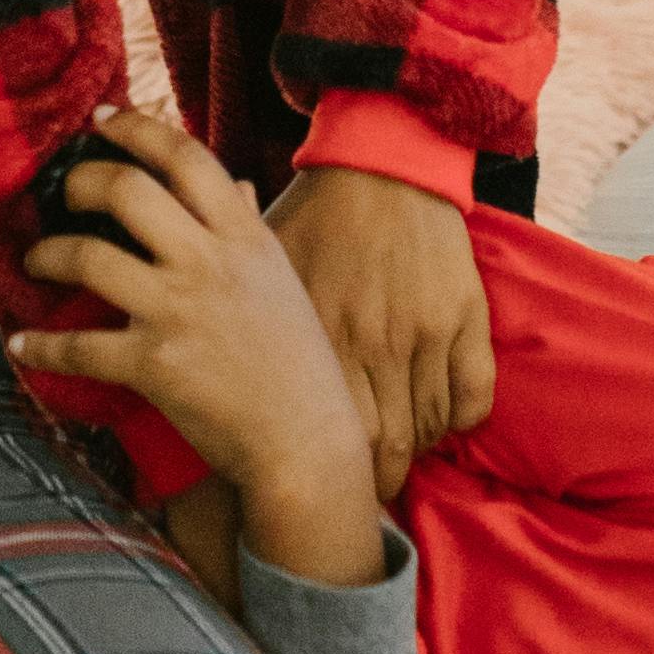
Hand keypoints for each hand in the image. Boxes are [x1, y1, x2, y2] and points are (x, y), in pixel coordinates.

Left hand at [9, 106, 386, 593]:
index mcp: (244, 236)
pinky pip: (78, 347)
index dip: (135, 128)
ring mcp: (178, 312)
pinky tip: (22, 344)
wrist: (306, 442)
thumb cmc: (298, 363)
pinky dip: (41, 346)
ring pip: (88, 257)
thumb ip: (248, 229)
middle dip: (80, 182)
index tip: (100, 120)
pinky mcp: (153, 365)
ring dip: (47, 254)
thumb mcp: (281, 280)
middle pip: (125, 190)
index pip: (185, 156)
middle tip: (62, 193)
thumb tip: (231, 184)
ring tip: (35, 260)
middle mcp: (209, 263)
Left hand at [266, 165, 494, 486]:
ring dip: (416, 454)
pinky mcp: (463, 316)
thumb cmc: (316, 212)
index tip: (324, 486)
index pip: (330, 432)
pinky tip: (443, 424)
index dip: (332, 471)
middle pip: (386, 445)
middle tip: (365, 494)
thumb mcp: (264, 260)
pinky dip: (460, 421)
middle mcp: (372, 340)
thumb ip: (236, 310)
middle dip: (377, 482)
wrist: (385, 159)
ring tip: (400, 462)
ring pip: (427, 427)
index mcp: (317, 331)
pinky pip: (473, 395)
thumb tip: (180, 334)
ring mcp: (422, 331)